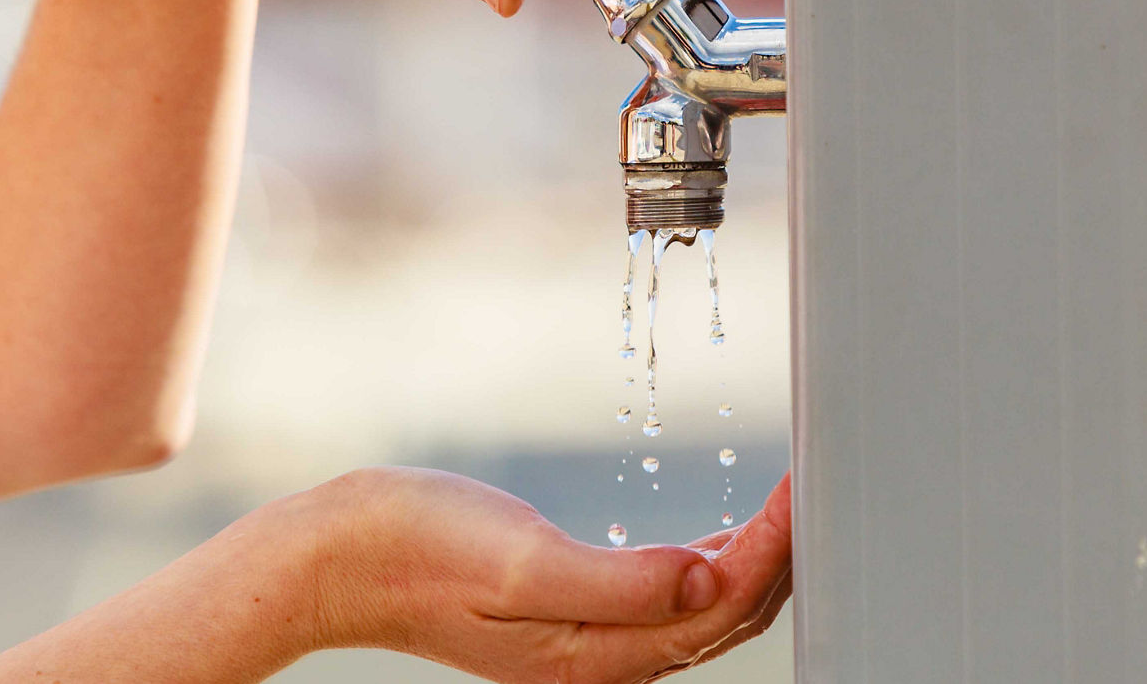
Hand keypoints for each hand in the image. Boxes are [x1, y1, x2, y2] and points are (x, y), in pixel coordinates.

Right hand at [0, 467, 790, 682]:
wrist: (335, 556)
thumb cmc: (414, 544)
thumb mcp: (517, 556)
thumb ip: (619, 581)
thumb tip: (707, 583)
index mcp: (594, 655)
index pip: (721, 607)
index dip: (775, 550)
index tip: (802, 483)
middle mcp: (601, 663)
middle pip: (724, 619)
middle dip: (779, 558)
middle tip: (811, 484)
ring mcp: (585, 648)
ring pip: (699, 616)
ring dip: (750, 565)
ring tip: (785, 505)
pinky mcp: (568, 623)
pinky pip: (662, 607)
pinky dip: (706, 571)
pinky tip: (718, 541)